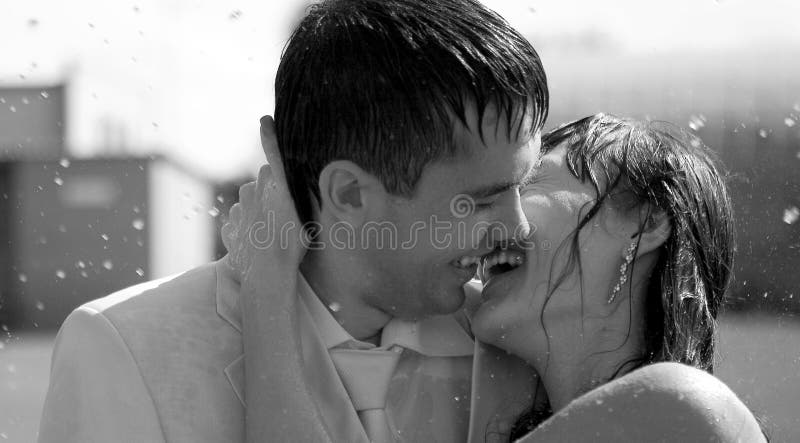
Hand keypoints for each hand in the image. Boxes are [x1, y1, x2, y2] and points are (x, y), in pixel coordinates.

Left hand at [221, 116, 306, 283]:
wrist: (267, 274)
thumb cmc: (293, 243)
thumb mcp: (305, 209)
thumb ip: (299, 184)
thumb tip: (284, 151)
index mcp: (273, 181)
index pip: (272, 151)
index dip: (270, 136)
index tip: (266, 120)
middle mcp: (252, 190)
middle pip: (263, 182)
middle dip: (272, 191)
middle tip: (288, 212)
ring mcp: (239, 210)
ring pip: (251, 203)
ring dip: (261, 211)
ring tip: (276, 232)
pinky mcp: (230, 228)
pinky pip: (241, 223)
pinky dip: (249, 229)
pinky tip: (262, 242)